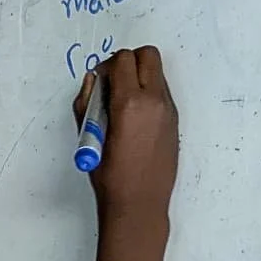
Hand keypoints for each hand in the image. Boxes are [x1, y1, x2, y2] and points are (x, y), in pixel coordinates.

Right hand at [73, 47, 178, 260]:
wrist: (140, 205)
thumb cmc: (110, 177)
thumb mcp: (89, 138)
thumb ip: (86, 103)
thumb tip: (92, 81)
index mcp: (130, 103)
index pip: (123, 60)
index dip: (107, 66)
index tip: (100, 83)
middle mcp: (155, 101)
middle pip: (147, 55)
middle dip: (128, 62)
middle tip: (113, 82)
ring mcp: (168, 110)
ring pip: (157, 72)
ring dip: (140, 77)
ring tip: (123, 103)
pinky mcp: (174, 121)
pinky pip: (162, 92)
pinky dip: (148, 93)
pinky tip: (134, 117)